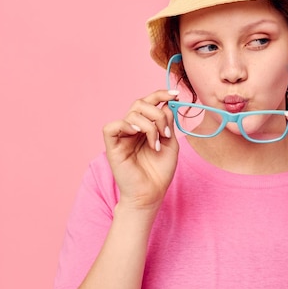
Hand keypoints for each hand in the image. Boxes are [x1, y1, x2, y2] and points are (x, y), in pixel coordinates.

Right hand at [102, 90, 179, 211]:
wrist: (151, 194)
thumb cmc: (159, 172)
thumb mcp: (170, 144)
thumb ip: (167, 123)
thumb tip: (166, 104)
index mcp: (145, 126)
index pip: (149, 102)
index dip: (160, 94)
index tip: (176, 95)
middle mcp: (132, 128)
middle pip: (140, 103)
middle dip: (157, 113)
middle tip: (166, 133)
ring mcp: (122, 136)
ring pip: (131, 113)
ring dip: (150, 125)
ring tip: (156, 144)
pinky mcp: (112, 146)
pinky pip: (111, 127)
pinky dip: (126, 126)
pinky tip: (138, 135)